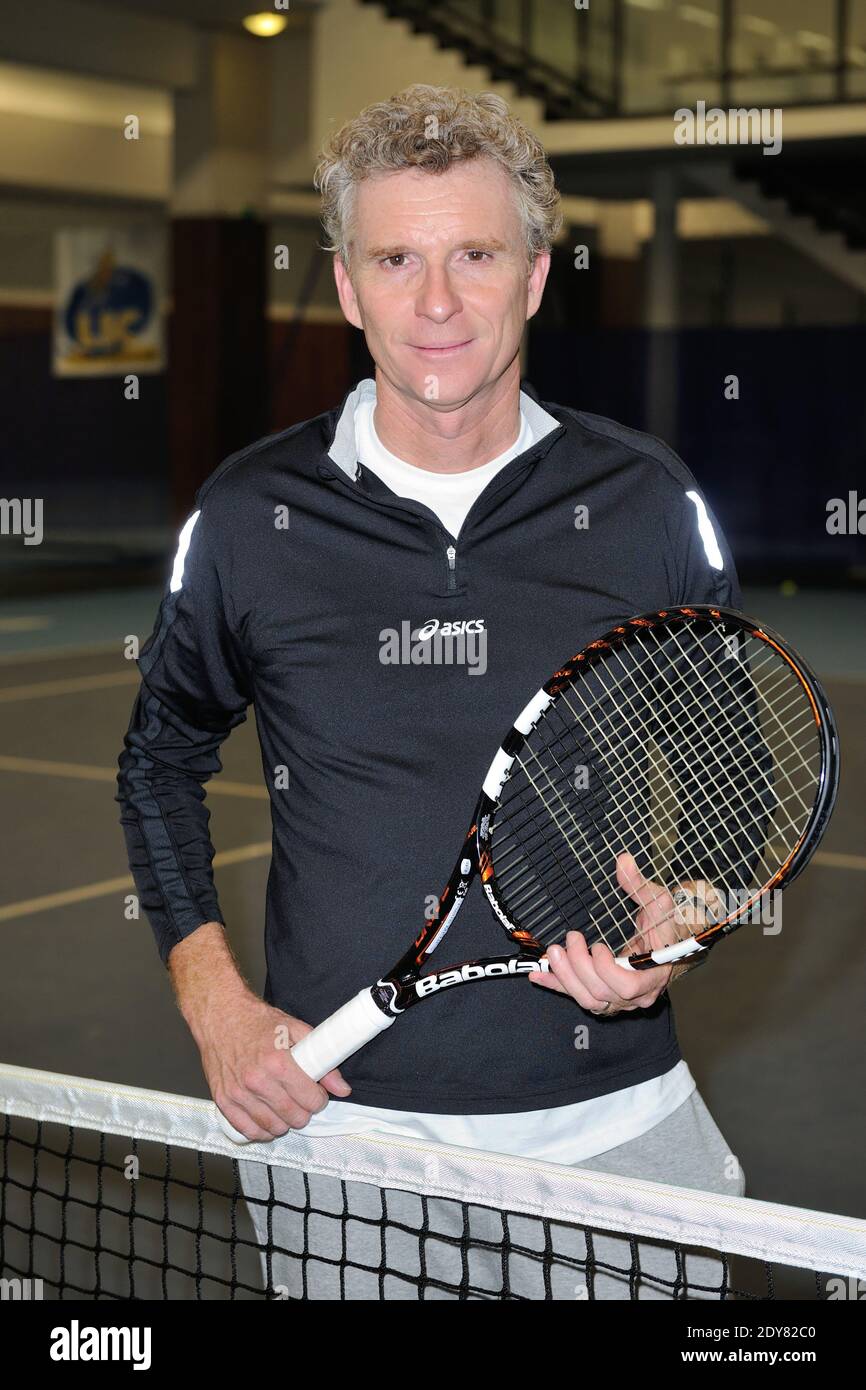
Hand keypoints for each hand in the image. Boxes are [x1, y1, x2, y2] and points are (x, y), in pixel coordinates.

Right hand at [198, 990, 352, 1141]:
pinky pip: (248, 1130)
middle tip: (301, 1100)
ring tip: (285, 1107)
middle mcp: (257, 1081)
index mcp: (278, 1062)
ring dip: (285, 1122)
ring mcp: (238, 1093)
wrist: (221, 1017)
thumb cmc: (257, 1022)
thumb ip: (322, 1059)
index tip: (316, 1093)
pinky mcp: (224, 1100)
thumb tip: (342, 1088)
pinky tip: (268, 1119)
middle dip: (304, 1111)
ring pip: (273, 1127)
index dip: (319, 1099)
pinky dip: (262, 1130)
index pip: (310, 1100)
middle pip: (294, 1117)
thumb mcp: (295, 1030)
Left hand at [527, 852, 712, 1016]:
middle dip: (579, 966)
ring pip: (588, 999)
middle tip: (570, 939)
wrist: (660, 943)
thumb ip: (639, 885)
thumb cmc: (662, 925)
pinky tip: (538, 973)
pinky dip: (555, 985)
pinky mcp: (601, 996)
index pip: (628, 986)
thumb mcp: (657, 902)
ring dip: (565, 976)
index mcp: (653, 974)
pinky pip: (576, 995)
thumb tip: (623, 861)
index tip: (597, 946)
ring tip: (552, 953)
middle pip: (602, 992)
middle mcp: (636, 994)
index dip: (607, 970)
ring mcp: (618, 998)